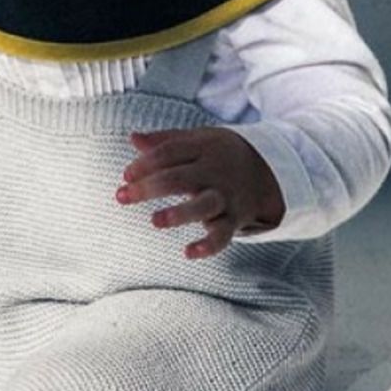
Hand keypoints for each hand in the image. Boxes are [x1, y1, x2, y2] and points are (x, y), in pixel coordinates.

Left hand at [116, 127, 284, 258]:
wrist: (270, 170)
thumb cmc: (220, 154)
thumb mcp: (198, 139)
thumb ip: (165, 140)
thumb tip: (132, 138)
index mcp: (203, 148)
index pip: (169, 152)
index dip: (145, 163)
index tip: (125, 175)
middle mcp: (214, 172)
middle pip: (179, 178)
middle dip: (148, 188)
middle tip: (120, 197)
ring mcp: (225, 196)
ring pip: (203, 206)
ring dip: (179, 214)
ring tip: (155, 221)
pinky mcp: (235, 219)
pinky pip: (223, 235)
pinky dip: (208, 246)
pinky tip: (188, 252)